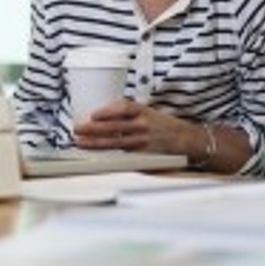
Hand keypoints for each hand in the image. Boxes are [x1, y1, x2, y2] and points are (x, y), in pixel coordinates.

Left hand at [73, 99, 194, 154]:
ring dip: (96, 143)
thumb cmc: (162, 125)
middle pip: (115, 127)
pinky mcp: (144, 157)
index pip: (123, 108)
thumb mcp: (147, 112)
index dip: (107, 111)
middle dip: (94, 129)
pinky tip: (97, 155)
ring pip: (116, 143)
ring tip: (81, 142)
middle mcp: (143, 126)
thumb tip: (101, 115)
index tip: (93, 114)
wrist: (186, 140)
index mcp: (144, 111)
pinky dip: (109, 155)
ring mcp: (143, 142)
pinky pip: (123, 155)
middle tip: (78, 129)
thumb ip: (128, 113)